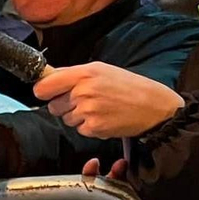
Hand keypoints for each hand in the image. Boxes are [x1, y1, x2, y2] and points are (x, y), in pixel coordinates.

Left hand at [33, 63, 184, 138]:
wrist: (155, 107)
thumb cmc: (129, 86)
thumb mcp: (101, 70)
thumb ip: (73, 73)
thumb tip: (48, 76)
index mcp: (83, 74)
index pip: (43, 86)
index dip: (43, 91)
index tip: (46, 92)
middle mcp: (83, 91)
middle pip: (53, 105)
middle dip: (64, 105)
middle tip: (85, 101)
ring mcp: (88, 111)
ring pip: (66, 119)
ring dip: (78, 117)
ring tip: (99, 108)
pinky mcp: (94, 128)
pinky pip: (80, 130)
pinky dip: (90, 127)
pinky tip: (105, 119)